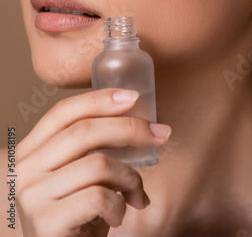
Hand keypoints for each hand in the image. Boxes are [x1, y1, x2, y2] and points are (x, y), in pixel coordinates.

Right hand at [16, 89, 170, 236]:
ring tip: (136, 195)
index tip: (133, 96)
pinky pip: (99, 197)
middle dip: (130, 128)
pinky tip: (117, 217)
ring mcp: (32, 195)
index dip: (98, 99)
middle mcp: (25, 170)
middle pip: (84, 131)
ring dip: (130, 178)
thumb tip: (141, 125)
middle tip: (160, 135)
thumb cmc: (76, 217)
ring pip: (98, 164)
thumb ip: (91, 150)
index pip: (62, 112)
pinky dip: (119, 205)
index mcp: (31, 151)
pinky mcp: (46, 222)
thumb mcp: (77, 177)